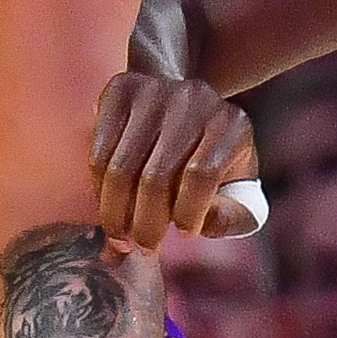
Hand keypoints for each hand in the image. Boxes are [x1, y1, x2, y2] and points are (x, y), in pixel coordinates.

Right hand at [85, 69, 260, 247]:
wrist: (185, 105)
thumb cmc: (215, 162)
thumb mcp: (237, 188)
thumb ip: (232, 216)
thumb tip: (205, 224)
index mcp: (231, 125)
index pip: (202, 175)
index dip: (189, 213)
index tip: (184, 234)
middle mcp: (195, 99)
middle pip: (156, 176)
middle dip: (145, 225)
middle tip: (141, 247)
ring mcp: (155, 90)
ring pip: (121, 167)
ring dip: (115, 213)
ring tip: (120, 236)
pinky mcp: (121, 90)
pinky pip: (99, 151)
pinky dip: (99, 187)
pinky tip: (110, 202)